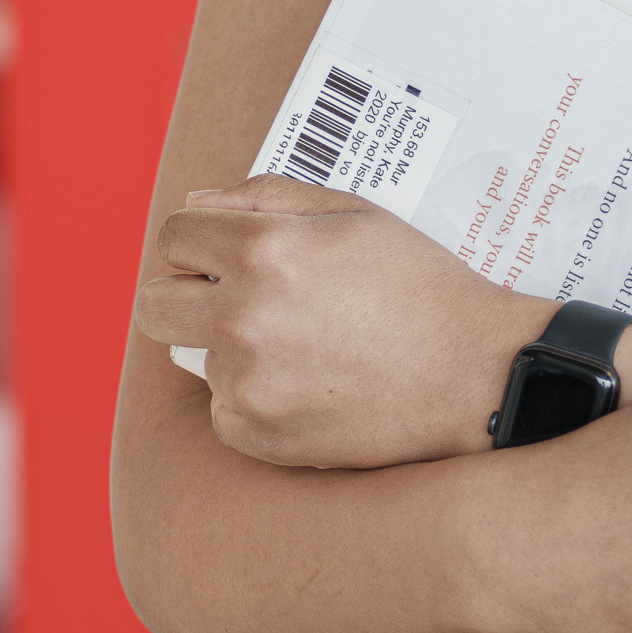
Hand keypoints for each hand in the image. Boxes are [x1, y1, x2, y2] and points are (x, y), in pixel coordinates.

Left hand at [141, 179, 523, 467]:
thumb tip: (198, 202)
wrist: (477, 376)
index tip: (222, 259)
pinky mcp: (260, 436)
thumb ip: (268, 197)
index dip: (198, 245)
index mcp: (264, 250)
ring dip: (231, 353)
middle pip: (154, 305)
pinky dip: (254, 403)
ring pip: (196, 360)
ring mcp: (248, 382)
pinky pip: (223, 413)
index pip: (173, 237)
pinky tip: (311, 389)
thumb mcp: (357, 215)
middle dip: (185, 298)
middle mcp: (244, 317)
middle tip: (234, 305)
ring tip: (303, 350)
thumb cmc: (423, 289)